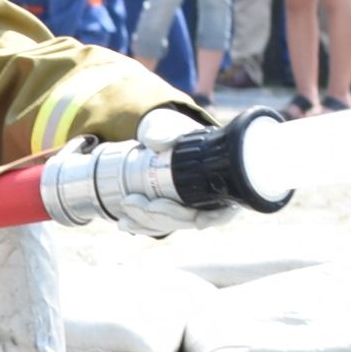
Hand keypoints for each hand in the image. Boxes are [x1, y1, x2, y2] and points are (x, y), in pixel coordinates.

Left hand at [99, 108, 235, 238]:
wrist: (158, 132)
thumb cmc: (172, 129)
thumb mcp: (169, 126)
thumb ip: (165, 132)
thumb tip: (157, 141)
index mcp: (217, 177)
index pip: (226, 207)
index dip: (216, 218)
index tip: (200, 221)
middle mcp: (204, 197)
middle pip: (190, 218)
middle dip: (163, 215)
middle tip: (134, 201)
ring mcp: (184, 207)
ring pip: (171, 224)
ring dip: (147, 222)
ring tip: (125, 209)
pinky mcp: (167, 211)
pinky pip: (158, 224)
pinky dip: (141, 225)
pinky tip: (124, 223)